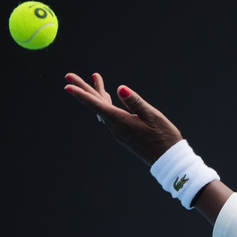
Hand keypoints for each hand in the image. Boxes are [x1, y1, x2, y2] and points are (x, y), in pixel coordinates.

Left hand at [64, 73, 182, 165]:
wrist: (169, 161)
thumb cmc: (164, 138)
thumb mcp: (153, 117)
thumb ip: (135, 102)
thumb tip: (120, 88)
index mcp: (121, 122)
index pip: (97, 105)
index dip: (82, 94)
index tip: (67, 85)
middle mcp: (115, 127)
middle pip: (95, 105)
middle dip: (83, 89)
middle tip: (68, 76)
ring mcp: (119, 132)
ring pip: (103, 109)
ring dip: (96, 93)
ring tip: (94, 79)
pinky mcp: (124, 134)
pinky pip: (110, 116)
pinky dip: (106, 103)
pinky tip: (106, 99)